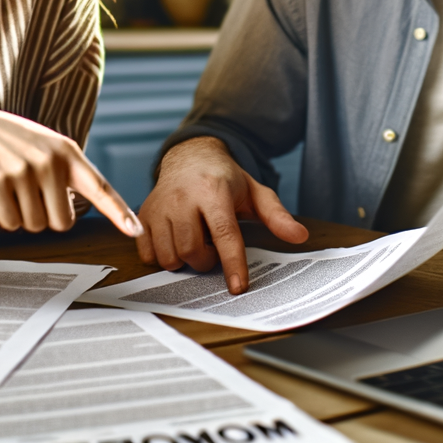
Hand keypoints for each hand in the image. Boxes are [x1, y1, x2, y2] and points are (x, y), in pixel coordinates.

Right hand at [0, 107, 142, 235]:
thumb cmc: (11, 143)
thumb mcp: (46, 146)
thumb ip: (68, 173)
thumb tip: (77, 214)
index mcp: (67, 152)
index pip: (100, 187)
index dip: (119, 212)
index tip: (135, 231)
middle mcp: (50, 160)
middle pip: (62, 222)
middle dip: (46, 217)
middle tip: (30, 193)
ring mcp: (23, 170)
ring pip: (34, 225)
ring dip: (22, 215)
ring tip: (12, 186)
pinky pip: (11, 223)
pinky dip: (3, 215)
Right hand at [139, 136, 308, 292]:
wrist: (189, 156)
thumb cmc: (224, 178)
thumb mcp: (254, 192)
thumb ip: (276, 215)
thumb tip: (300, 236)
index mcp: (213, 191)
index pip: (224, 234)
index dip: (232, 263)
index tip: (238, 286)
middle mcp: (182, 197)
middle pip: (192, 251)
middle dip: (207, 262)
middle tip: (213, 249)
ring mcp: (159, 206)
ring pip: (169, 256)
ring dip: (185, 260)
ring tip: (196, 242)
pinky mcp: (143, 215)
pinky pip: (148, 254)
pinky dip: (163, 256)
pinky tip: (176, 241)